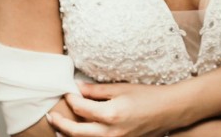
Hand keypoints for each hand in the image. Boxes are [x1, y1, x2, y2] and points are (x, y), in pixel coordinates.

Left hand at [47, 82, 182, 136]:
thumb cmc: (148, 96)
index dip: (70, 99)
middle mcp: (110, 132)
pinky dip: (86, 136)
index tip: (67, 92)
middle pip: (76, 132)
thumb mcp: (121, 89)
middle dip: (60, 124)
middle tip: (51, 116)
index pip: (80, 109)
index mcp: (111, 114)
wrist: (168, 110)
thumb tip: (78, 88)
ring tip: (60, 126)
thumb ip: (97, 90)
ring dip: (70, 134)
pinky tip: (81, 130)